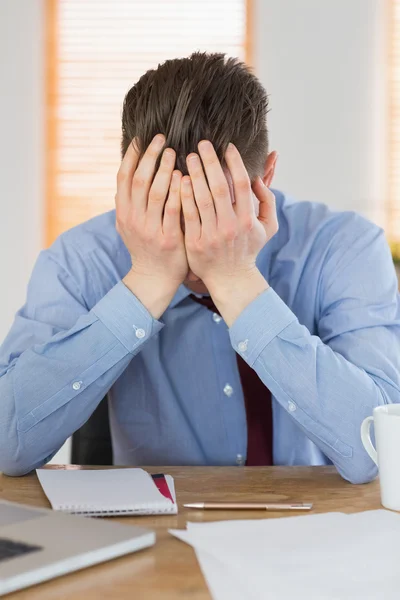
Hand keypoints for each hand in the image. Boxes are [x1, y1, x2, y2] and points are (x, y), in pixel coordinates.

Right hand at [116, 134, 187, 317]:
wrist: (154, 278)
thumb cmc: (146, 247)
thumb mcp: (130, 225)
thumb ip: (129, 202)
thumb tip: (128, 173)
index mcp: (123, 213)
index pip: (123, 177)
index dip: (132, 155)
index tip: (143, 138)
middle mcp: (133, 219)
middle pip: (139, 180)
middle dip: (151, 156)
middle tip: (163, 139)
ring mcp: (149, 229)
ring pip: (155, 192)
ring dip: (164, 169)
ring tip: (174, 153)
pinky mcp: (168, 238)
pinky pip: (173, 210)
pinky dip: (178, 192)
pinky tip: (185, 178)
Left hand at [181, 141, 277, 324]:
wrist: (231, 280)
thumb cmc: (248, 249)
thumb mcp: (268, 228)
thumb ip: (268, 202)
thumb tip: (259, 178)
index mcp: (247, 219)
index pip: (241, 184)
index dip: (234, 163)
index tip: (226, 146)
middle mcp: (230, 226)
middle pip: (219, 188)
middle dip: (210, 163)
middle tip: (201, 144)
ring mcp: (212, 235)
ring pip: (202, 199)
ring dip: (195, 175)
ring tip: (187, 157)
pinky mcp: (195, 243)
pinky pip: (188, 215)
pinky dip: (184, 197)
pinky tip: (179, 181)